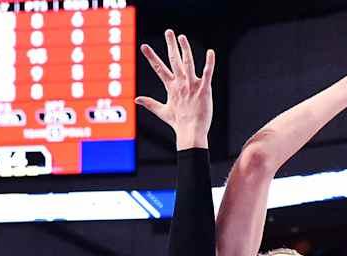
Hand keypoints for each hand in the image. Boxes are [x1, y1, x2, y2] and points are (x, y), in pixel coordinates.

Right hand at [135, 30, 214, 149]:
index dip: (151, 57)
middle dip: (171, 45)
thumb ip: (150, 103)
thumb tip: (136, 99)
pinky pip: (207, 73)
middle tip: (168, 32)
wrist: (191, 132)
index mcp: (171, 87)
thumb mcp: (162, 111)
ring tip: (181, 37)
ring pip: (188, 63)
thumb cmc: (179, 123)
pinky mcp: (204, 89)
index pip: (159, 68)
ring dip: (185, 49)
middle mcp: (181, 84)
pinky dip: (209, 63)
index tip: (144, 47)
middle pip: (174, 60)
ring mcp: (192, 86)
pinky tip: (211, 52)